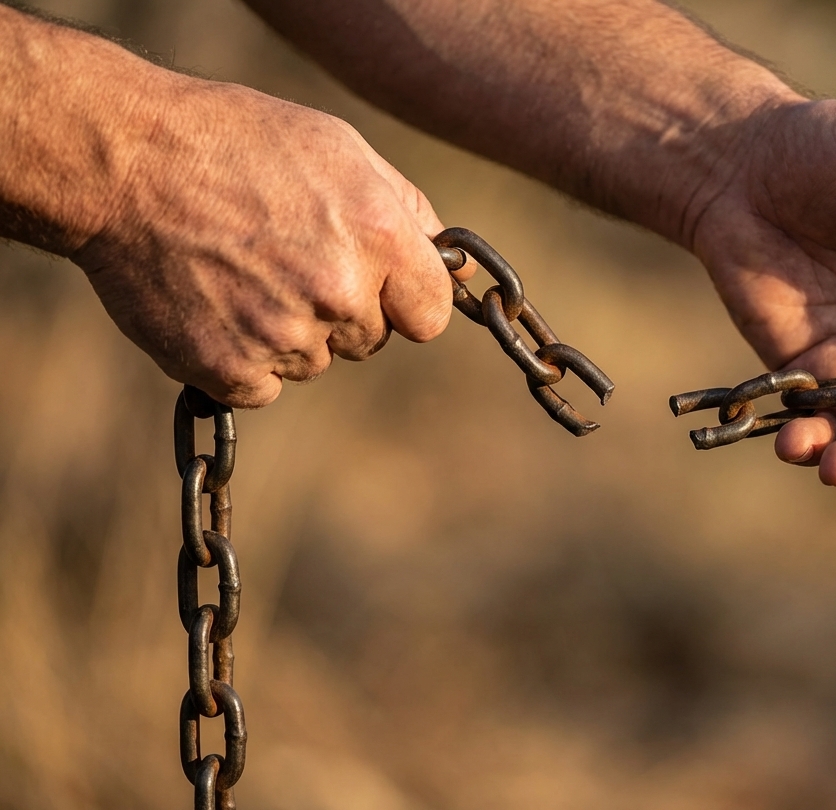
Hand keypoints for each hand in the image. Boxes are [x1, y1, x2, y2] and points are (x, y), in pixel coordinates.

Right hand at [72, 73, 458, 407]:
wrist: (122, 161)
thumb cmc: (234, 142)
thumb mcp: (339, 149)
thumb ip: (406, 212)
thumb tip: (455, 266)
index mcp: (378, 237)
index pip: (431, 315)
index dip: (407, 301)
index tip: (382, 287)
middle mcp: (339, 294)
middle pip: (370, 339)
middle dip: (342, 310)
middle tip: (285, 257)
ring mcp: (283, 337)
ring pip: (315, 361)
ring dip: (289, 331)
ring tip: (239, 269)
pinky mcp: (229, 370)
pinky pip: (264, 385)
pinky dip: (243, 357)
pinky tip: (214, 302)